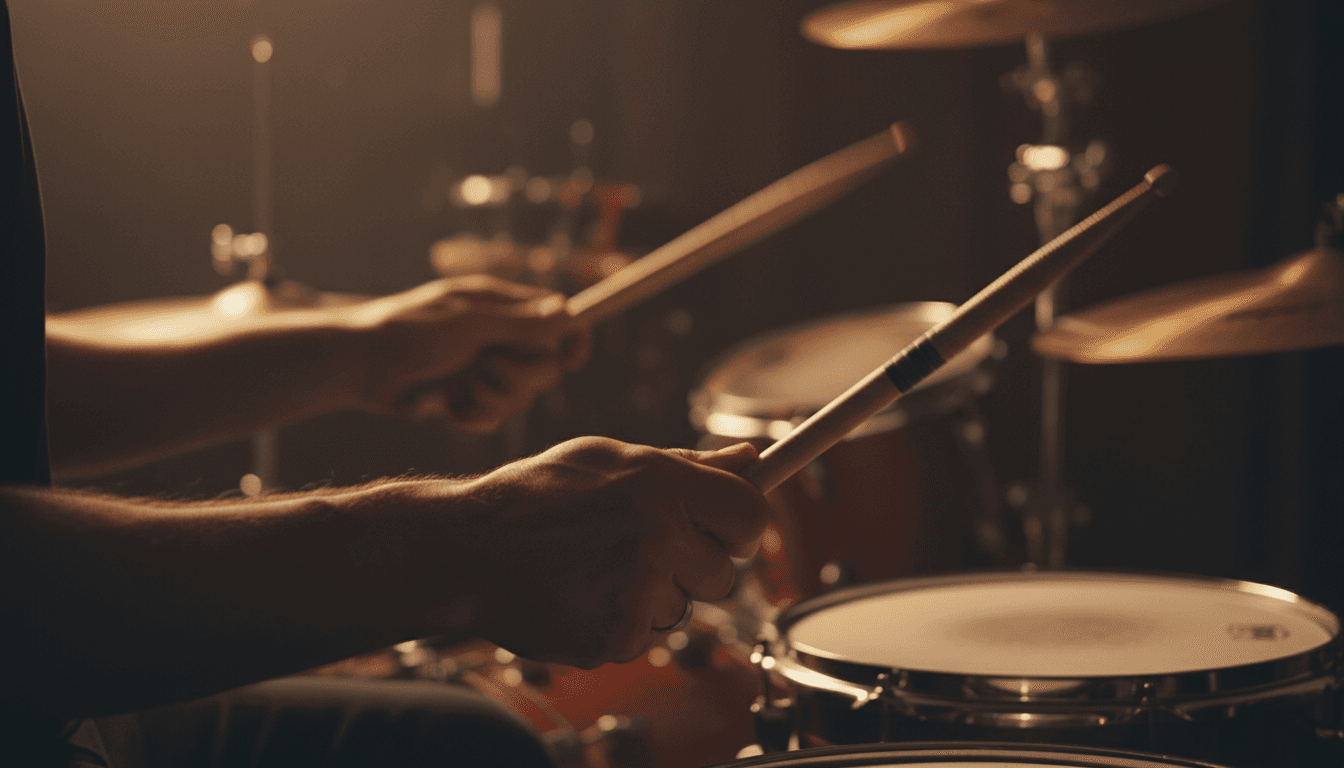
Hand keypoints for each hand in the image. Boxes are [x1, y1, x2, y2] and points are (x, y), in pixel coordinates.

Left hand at [353, 276, 590, 430]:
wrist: (359, 365)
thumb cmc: (408, 330)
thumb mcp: (468, 322)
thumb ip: (519, 322)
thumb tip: (567, 312)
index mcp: (501, 307)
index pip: (558, 319)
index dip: (573, 339)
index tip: (573, 361)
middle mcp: (498, 338)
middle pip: (545, 367)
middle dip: (519, 375)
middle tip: (486, 366)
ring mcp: (482, 370)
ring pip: (521, 398)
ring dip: (491, 397)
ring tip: (459, 388)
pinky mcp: (466, 398)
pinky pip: (493, 418)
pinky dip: (474, 415)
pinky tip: (448, 407)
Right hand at [455, 437, 768, 668]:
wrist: (465, 550)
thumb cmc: (537, 495)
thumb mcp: (608, 457)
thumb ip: (685, 464)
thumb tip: (751, 459)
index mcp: (661, 484)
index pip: (751, 515)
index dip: (742, 526)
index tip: (725, 531)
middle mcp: (657, 537)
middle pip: (724, 573)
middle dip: (693, 566)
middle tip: (640, 548)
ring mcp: (638, 593)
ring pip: (684, 608)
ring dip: (655, 595)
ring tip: (596, 568)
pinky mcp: (616, 638)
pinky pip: (646, 636)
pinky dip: (621, 623)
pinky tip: (581, 595)